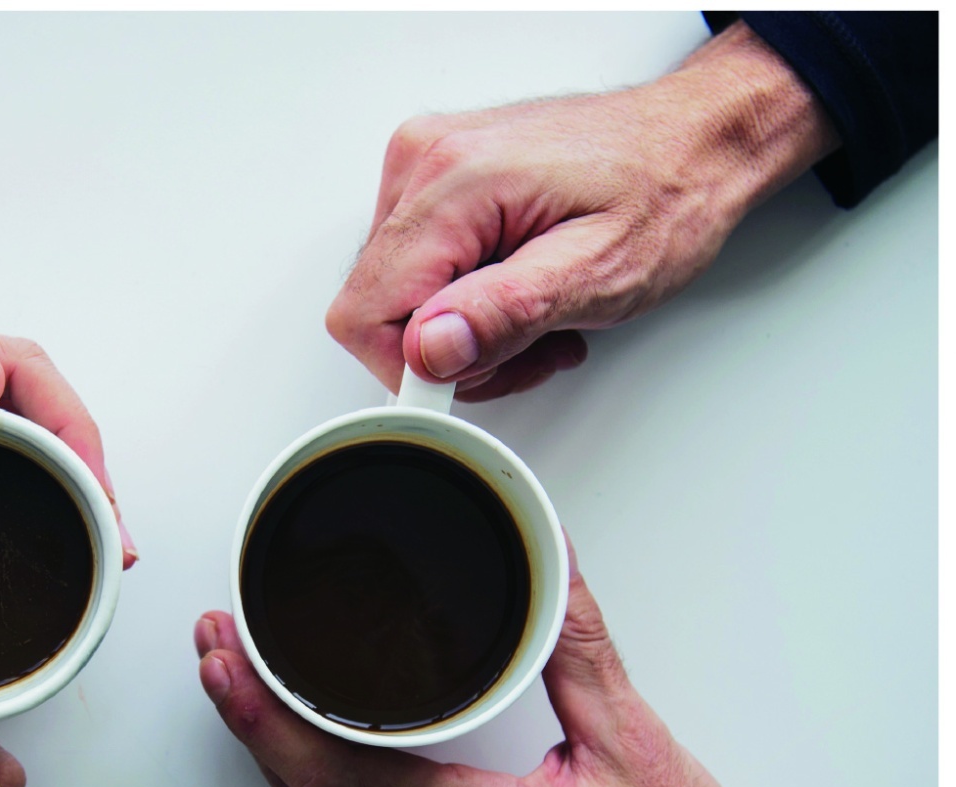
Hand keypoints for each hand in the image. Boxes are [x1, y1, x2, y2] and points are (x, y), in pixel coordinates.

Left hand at [0, 308, 136, 567]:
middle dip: (85, 461)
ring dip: (56, 474)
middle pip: (32, 399)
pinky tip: (16, 521)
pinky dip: (12, 484)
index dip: (73, 429)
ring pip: (8, 426)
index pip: (22, 369)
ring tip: (84, 536)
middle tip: (109, 535)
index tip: (98, 495)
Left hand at [193, 539, 891, 786]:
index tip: (223, 660)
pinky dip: (324, 783)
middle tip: (214, 652)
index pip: (335, 773)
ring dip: (279, 750)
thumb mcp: (637, 743)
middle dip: (247, 718)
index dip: (262, 715)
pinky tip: (320, 747)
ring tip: (247, 686)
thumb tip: (550, 564)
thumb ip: (579, 645)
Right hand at [326, 21, 840, 401]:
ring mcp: (425, 165)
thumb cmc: (665, 193)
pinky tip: (516, 286)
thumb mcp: (599, 272)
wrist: (695, 141)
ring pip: (395, 296)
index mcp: (455, 181)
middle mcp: (425, 162)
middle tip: (525, 343)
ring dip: (461, 327)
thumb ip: (504, 314)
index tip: (475, 372)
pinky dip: (463, 295)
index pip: (364, 314)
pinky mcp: (435, 177)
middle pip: (375, 308)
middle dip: (448, 351)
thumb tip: (429, 349)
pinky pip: (415, 267)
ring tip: (533, 312)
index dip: (414, 368)